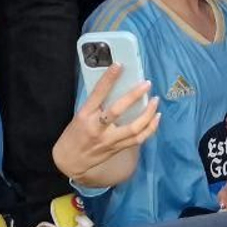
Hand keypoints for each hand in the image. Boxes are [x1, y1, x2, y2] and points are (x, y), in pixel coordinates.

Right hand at [51, 64, 160, 179]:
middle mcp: (97, 128)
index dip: (109, 79)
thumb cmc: (75, 133)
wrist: (70, 161)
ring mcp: (109, 140)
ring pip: (133, 128)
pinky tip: (156, 118)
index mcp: (85, 115)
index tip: (119, 65)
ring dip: (148, 114)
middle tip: (146, 84)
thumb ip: (96, 103)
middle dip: (134, 96)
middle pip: (117, 111)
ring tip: (156, 101)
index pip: (97, 94)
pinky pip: (138, 139)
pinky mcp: (117, 148)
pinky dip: (150, 128)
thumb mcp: (80, 115)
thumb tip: (116, 85)